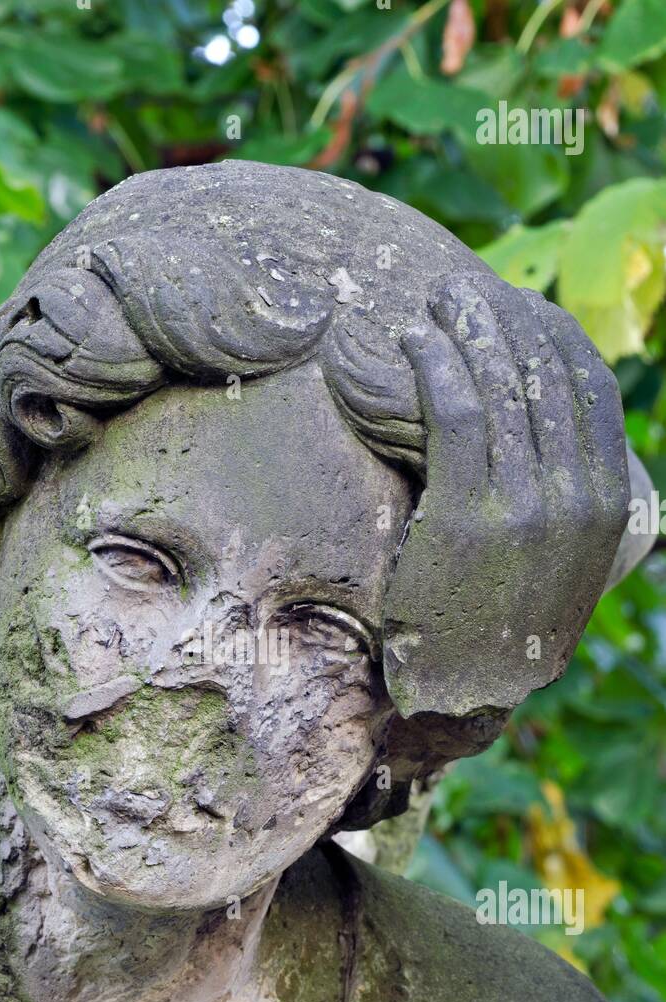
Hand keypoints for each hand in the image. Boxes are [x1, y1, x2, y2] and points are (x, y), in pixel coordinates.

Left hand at [382, 275, 628, 717]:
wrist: (465, 689)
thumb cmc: (501, 623)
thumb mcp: (560, 564)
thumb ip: (568, 504)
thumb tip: (552, 442)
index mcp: (608, 505)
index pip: (590, 390)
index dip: (552, 336)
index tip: (520, 307)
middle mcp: (576, 499)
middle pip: (543, 378)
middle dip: (502, 322)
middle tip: (463, 292)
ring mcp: (523, 507)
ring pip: (498, 389)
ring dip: (465, 332)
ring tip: (435, 304)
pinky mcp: (466, 514)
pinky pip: (453, 416)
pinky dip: (433, 367)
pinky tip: (413, 343)